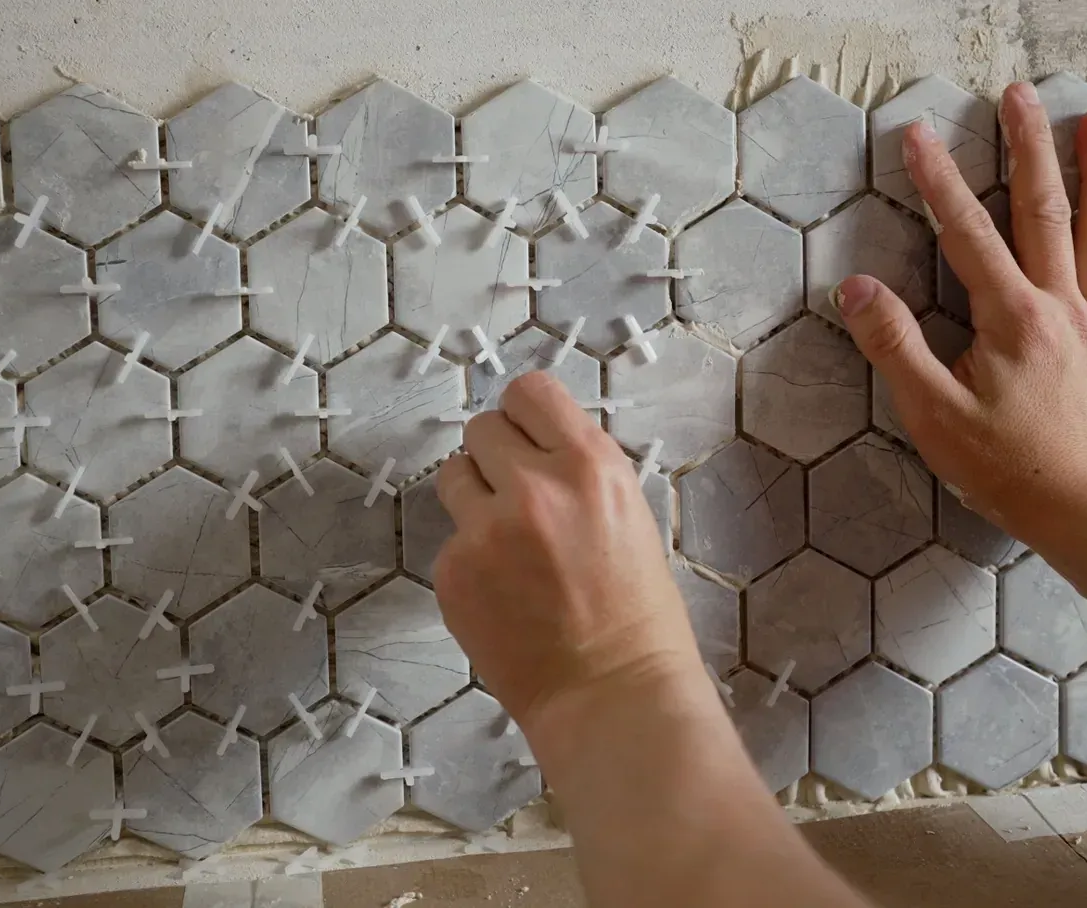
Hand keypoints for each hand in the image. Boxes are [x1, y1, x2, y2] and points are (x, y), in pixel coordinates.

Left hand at [434, 372, 705, 741]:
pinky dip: (470, 561)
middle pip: (482, 429)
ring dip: (474, 499)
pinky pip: (449, 541)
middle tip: (517, 497)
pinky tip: (503, 595)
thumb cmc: (638, 614)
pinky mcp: (453, 572)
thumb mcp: (628, 516)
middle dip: (496, 458)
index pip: (530, 392)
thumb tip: (534, 449)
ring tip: (507, 545)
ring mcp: (485, 531)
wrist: (611, 695)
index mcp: (590, 466)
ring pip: (453, 476)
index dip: (525, 415)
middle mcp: (534, 487)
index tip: (528, 438)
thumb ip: (578, 474)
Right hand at [834, 81, 1086, 539]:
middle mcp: (1060, 307)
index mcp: (1010, 317)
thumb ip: (894, 345)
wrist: (1081, 513)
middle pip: (1043, 212)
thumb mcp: (930, 411)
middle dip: (1028, 148)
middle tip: (1019, 94)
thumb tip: (858, 286)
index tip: (919, 131)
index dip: (939, 179)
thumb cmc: (1001, 468)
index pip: (966, 232)